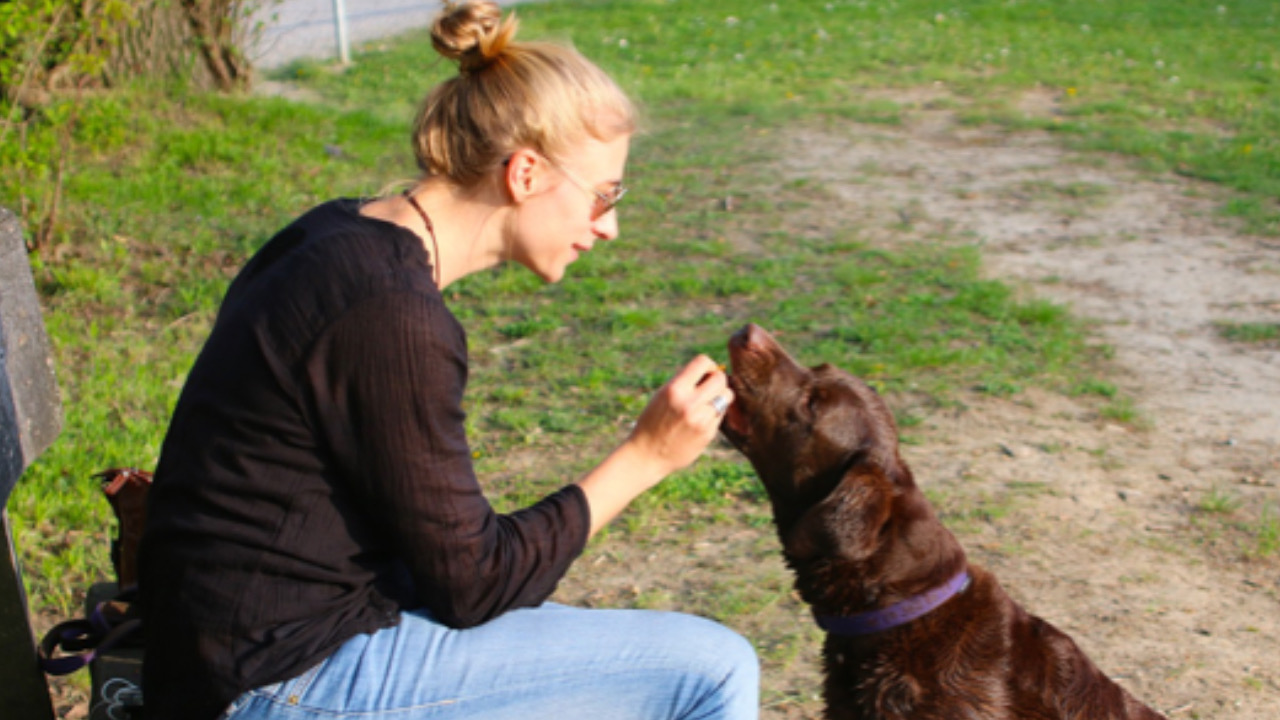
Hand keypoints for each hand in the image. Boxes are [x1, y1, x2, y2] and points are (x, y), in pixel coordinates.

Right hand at [627, 354, 733, 478]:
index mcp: (675, 389)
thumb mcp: (662, 396)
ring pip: (726, 396)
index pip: (703, 362)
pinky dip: (715, 413)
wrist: (648, 455)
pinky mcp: (708, 433)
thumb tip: (709, 370)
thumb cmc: (653, 422)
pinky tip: (702, 419)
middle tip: (709, 387)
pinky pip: (721, 414)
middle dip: (717, 380)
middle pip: (720, 379)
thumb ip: (683, 382)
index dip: (708, 365)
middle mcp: (689, 403)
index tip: (705, 373)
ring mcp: (701, 420)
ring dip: (720, 396)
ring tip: (707, 402)